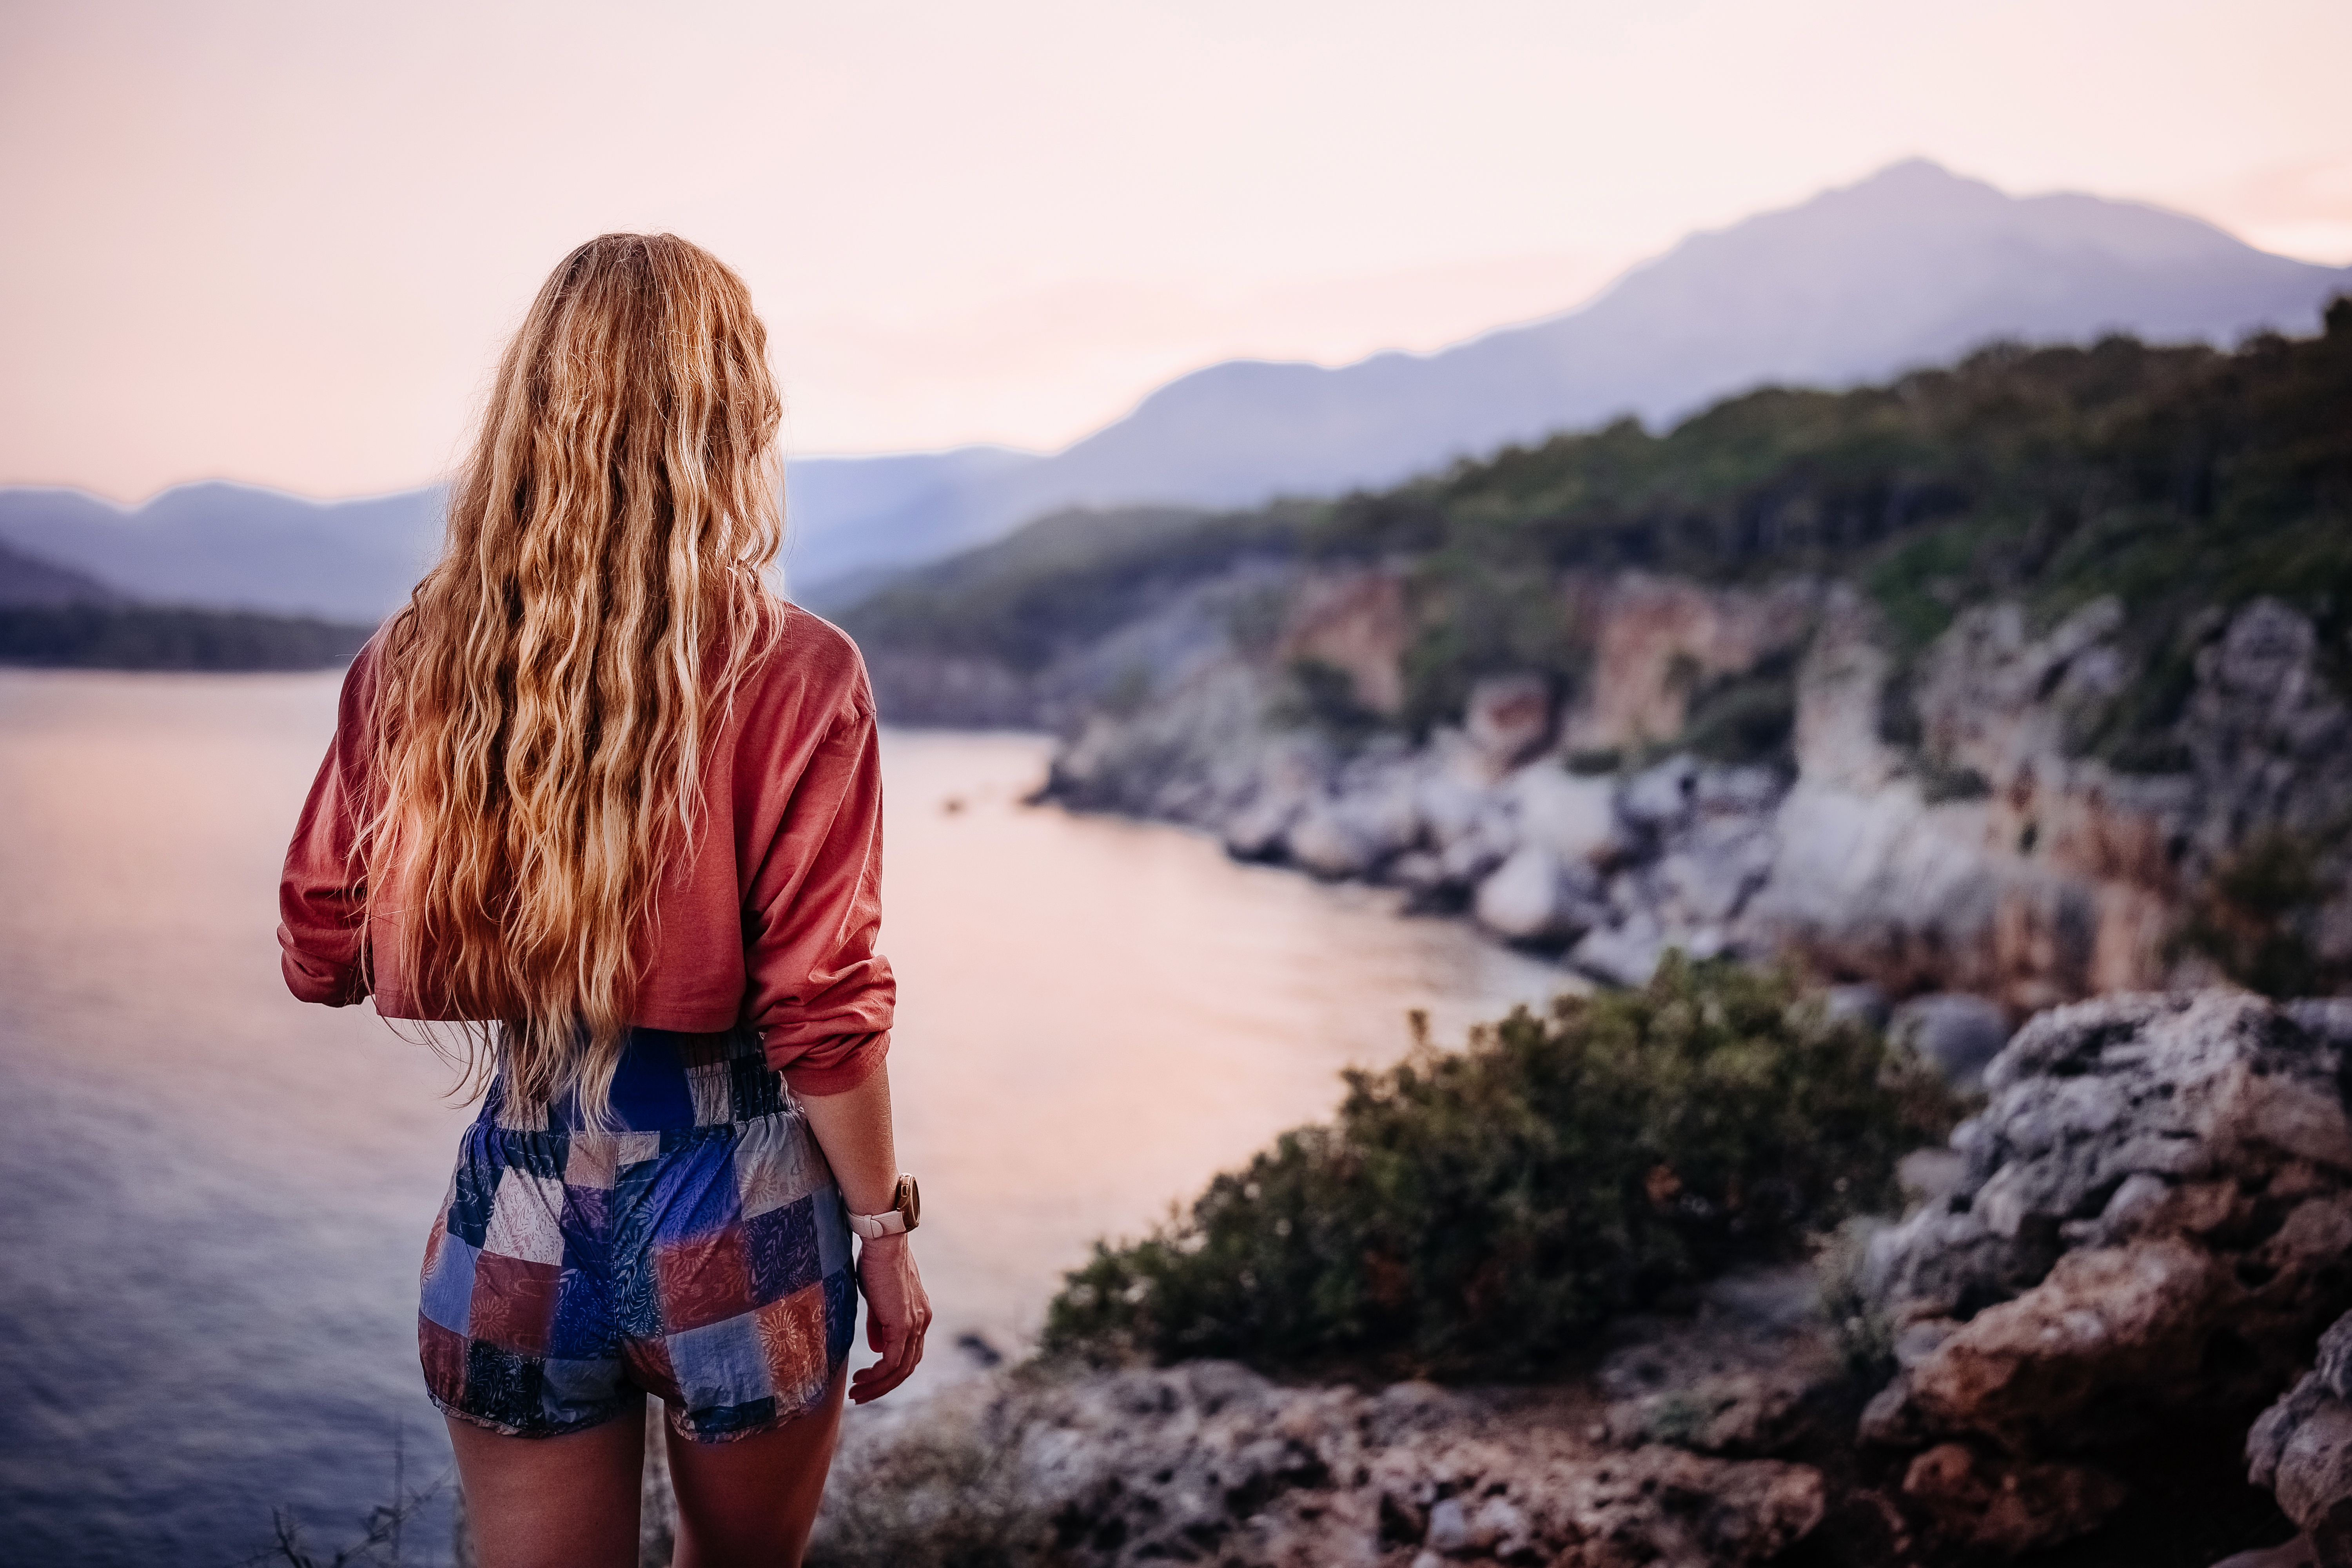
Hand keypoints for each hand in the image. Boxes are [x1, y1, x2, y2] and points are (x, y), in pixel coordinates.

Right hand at [849, 1233, 928, 1402]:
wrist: (883, 1244)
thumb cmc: (877, 1264)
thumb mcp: (878, 1299)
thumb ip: (879, 1324)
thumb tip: (876, 1349)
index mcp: (918, 1315)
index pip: (909, 1353)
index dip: (889, 1372)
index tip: (867, 1381)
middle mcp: (922, 1322)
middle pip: (908, 1367)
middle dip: (883, 1386)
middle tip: (860, 1395)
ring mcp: (915, 1324)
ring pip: (902, 1369)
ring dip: (878, 1385)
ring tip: (857, 1393)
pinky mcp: (903, 1324)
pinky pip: (893, 1360)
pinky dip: (878, 1375)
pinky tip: (861, 1379)